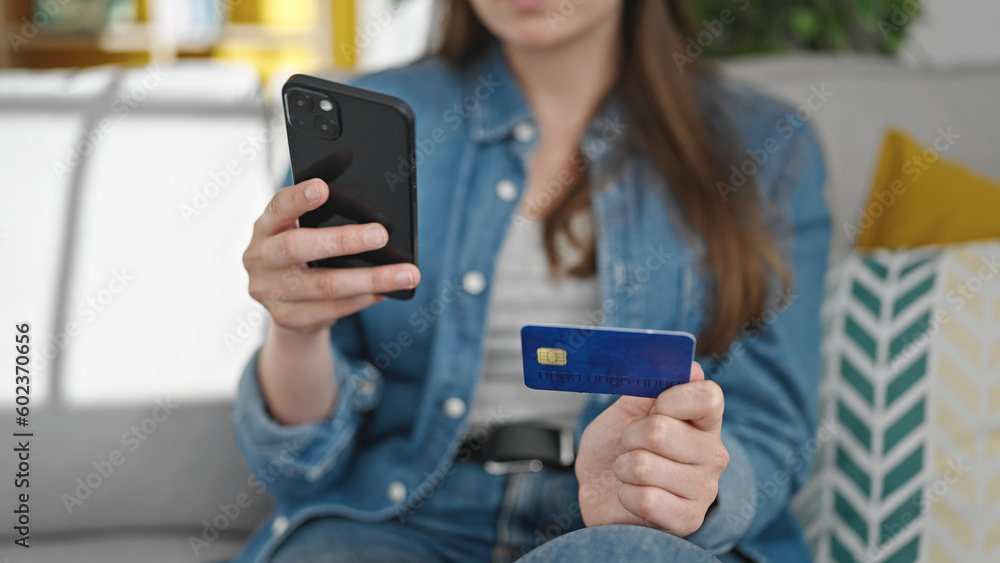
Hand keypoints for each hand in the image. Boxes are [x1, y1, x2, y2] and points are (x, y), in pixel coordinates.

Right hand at [242, 178, 420, 334]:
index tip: (323, 188)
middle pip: (298, 247)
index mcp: (266, 226)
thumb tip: (370, 202)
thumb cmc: (302, 251)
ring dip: (371, 279)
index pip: (278, 207)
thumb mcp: (303, 228)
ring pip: (325, 286)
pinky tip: (386, 292)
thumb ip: (325, 214)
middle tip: (381, 235)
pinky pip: (332, 310)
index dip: (298, 198)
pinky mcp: (286, 319)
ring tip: (407, 274)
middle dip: (343, 240)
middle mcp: (260, 258)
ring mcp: (270, 292)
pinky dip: (363, 299)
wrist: (281, 301)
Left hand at [575, 362, 728, 536]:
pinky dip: (626, 495)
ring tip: (630, 472)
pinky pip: (645, 499)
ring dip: (624, 468)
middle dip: (629, 437)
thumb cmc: (615, 450)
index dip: (671, 397)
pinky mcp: (689, 520)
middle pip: (660, 430)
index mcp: (703, 421)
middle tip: (630, 446)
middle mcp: (712, 454)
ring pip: (645, 465)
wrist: (598, 494)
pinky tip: (632, 496)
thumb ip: (648, 389)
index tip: (655, 406)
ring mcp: (704, 489)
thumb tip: (689, 365)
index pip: (707, 396)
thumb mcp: (623, 412)